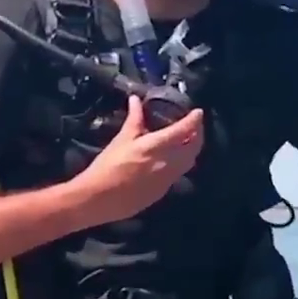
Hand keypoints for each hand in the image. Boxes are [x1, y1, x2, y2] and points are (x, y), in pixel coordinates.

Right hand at [72, 95, 203, 221]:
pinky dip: (182, 162)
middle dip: (198, 135)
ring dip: (191, 149)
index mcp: (157, 147)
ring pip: (189, 162)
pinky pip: (179, 173)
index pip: (184, 130)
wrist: (98, 199)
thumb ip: (134, 119)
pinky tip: (173, 158)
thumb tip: (136, 100)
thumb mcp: (122, 139)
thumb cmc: (108, 166)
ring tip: (187, 140)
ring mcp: (167, 179)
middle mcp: (168, 163)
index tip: (198, 112)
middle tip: (195, 125)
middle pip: (193, 147)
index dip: (194, 120)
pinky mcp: (163, 191)